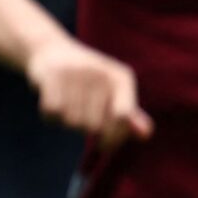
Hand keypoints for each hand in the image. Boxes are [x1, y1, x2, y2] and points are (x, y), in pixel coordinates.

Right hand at [27, 36, 151, 144]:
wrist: (51, 50)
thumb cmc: (90, 81)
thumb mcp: (114, 93)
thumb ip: (130, 116)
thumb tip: (146, 135)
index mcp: (122, 77)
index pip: (122, 117)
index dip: (114, 137)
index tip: (104, 146)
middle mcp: (101, 72)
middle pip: (94, 126)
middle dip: (87, 130)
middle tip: (82, 118)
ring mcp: (76, 72)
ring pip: (72, 123)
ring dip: (68, 123)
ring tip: (68, 107)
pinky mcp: (51, 74)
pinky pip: (52, 114)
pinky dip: (51, 118)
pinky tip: (53, 105)